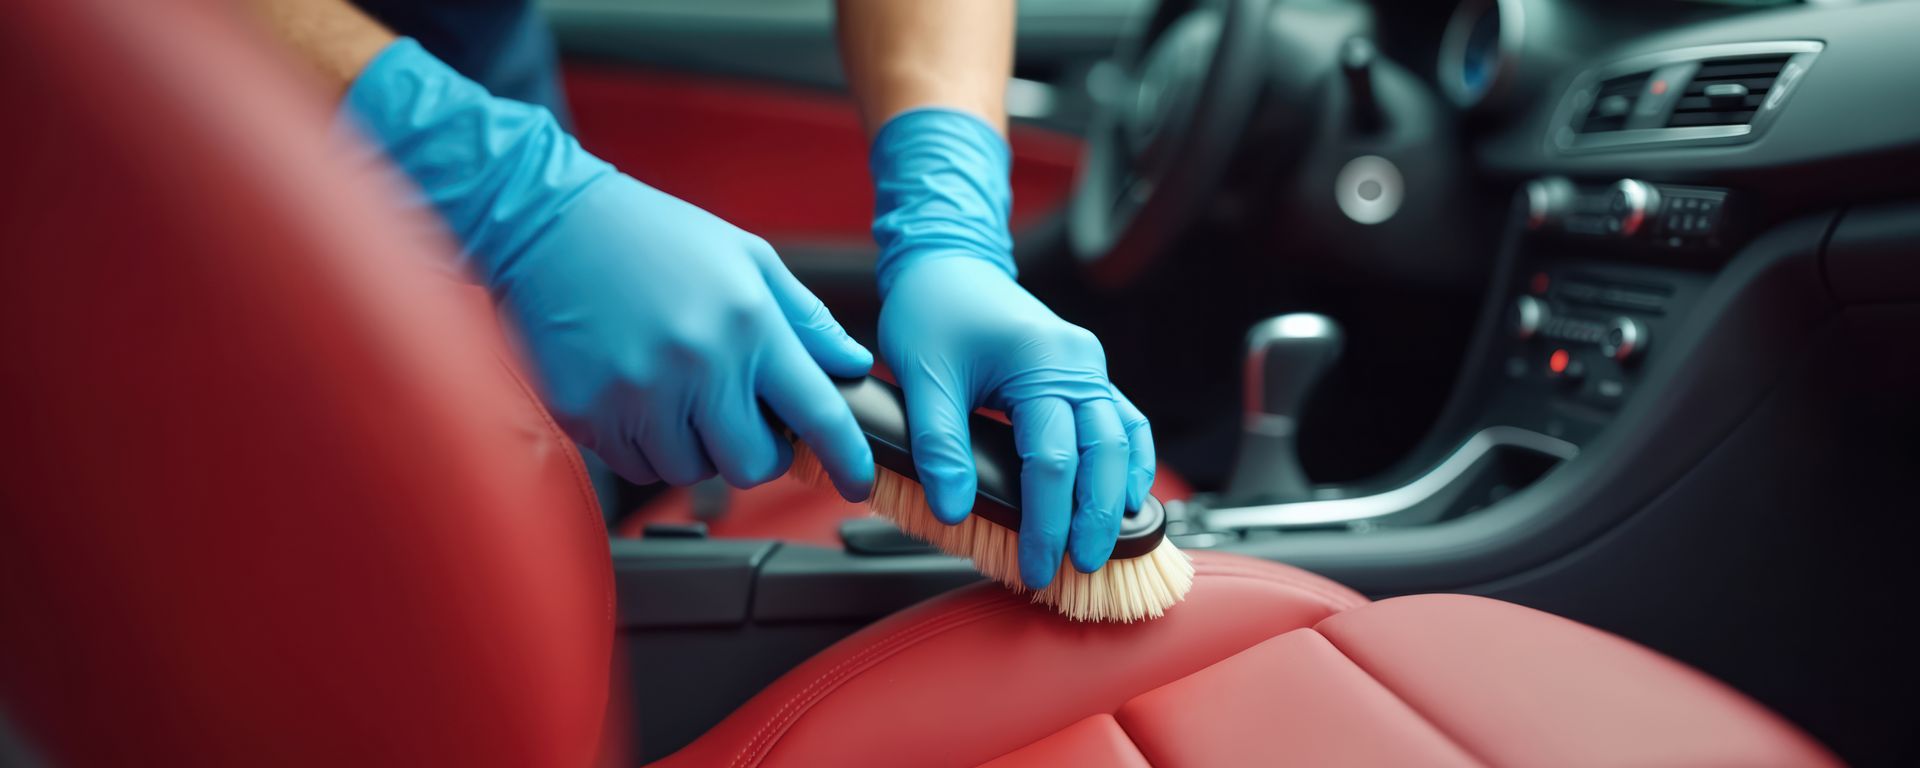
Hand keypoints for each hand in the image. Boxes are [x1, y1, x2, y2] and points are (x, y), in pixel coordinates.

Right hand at [342, 39, 873, 497]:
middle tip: (739, 419)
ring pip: (691, 471)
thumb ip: (805, 319)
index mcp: (749, 322)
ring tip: (675, 390)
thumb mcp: (746, 256)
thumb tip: (852, 365)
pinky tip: (636, 394)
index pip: (819, 412)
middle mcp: (698, 364)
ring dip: (694, 446)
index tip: (858, 483)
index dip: (848, 458)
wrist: (546, 220)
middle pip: (752, 464)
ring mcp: (639, 393)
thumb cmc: (651, 234)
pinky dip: (645, 445)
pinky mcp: (588, 413)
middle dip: (755, 453)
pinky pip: (637, 465)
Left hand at [880, 257, 1154, 587]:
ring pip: (1124, 440)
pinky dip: (1129, 462)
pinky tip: (1126, 498)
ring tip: (1108, 547)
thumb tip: (956, 507)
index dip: (1046, 522)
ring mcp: (1089, 367)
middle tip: (1080, 571)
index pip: (1053, 460)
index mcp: (1041, 361)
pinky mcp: (1086, 374)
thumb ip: (938, 445)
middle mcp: (1078, 362)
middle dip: (1094, 521)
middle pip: (1104, 455)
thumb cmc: (932, 312)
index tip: (1035, 567)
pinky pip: (1123, 422)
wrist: (948, 264)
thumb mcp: (921, 377)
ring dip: (1119, 497)